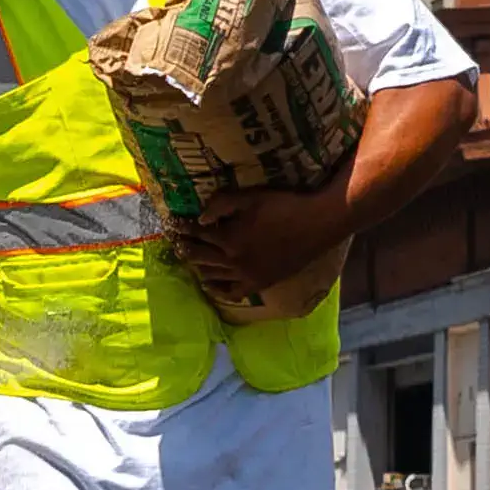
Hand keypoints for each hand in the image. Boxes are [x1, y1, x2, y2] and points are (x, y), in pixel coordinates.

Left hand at [186, 177, 352, 301]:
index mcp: (229, 239)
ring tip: (188, 259)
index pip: (198, 234)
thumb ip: (222, 205)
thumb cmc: (284, 206)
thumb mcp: (251, 197)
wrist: (317, 224)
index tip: (173, 224)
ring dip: (197, 266)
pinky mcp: (260, 283)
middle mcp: (234, 262)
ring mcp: (247, 275)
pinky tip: (210, 285)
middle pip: (200, 257)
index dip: (183, 228)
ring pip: (213, 275)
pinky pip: (233, 292)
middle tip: (175, 242)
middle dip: (185, 248)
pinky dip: (218, 290)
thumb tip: (200, 218)